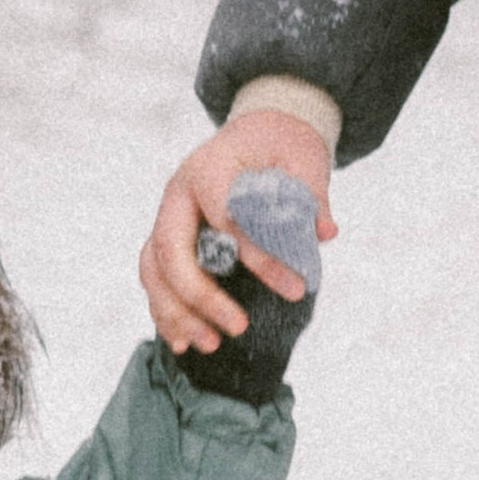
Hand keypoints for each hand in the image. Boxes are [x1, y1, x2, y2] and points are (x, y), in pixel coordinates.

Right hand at [141, 113, 337, 357]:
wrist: (258, 135)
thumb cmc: (278, 146)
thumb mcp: (302, 158)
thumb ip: (311, 194)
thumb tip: (324, 232)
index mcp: (208, 169)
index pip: (225, 217)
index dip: (257, 256)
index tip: (295, 288)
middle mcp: (178, 195)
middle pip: (170, 250)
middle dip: (200, 295)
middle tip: (238, 326)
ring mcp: (168, 218)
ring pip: (154, 271)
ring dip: (177, 312)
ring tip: (209, 344)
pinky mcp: (169, 240)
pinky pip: (156, 280)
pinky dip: (165, 313)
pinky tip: (181, 342)